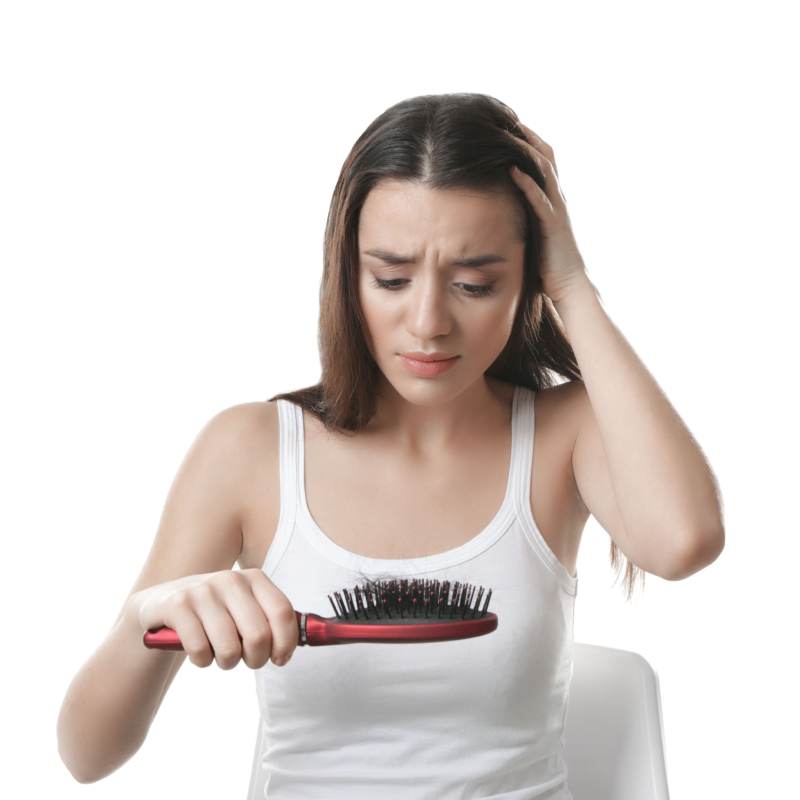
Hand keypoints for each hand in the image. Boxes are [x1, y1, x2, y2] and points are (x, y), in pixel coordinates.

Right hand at [129, 568, 298, 669]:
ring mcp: (202, 590)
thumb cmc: (214, 615)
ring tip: (219, 654)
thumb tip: (310, 639)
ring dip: (226, 662)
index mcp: (254, 578)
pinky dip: (202, 660)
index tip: (280, 659)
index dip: (286, 643)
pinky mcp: (177, 605)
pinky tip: (198, 651)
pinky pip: (200, 650)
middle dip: (256, 659)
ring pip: (229, 648)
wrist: (159, 607)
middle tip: (246, 661)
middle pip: (259, 635)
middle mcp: (230, 579)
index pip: (283, 613)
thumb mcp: (244, 608)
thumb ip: (272, 620)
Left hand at [506, 122, 589, 303]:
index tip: (509, 125)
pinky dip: (526, 183)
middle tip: (508, 118)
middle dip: (528, 136)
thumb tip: (502, 206)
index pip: (543, 161)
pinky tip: (512, 170)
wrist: (569, 285)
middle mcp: (557, 199)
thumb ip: (524, 215)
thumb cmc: (548, 262)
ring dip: (527, 151)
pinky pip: (540, 199)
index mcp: (552, 199)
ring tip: (509, 134)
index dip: (529, 141)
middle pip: (546, 157)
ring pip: (545, 171)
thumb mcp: (534, 231)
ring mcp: (557, 210)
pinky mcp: (553, 225)